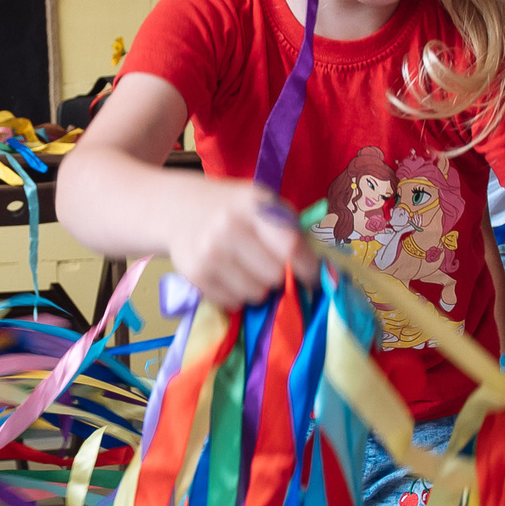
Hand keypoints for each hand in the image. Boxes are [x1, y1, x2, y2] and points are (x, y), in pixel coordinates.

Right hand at [170, 179, 307, 310]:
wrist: (181, 209)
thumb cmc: (234, 209)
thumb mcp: (265, 203)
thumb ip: (293, 230)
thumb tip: (323, 270)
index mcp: (253, 204)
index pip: (290, 246)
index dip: (308, 268)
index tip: (313, 277)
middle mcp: (228, 227)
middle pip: (274, 275)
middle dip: (280, 276)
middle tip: (271, 266)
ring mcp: (209, 252)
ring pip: (255, 293)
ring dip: (258, 287)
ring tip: (248, 269)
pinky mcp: (195, 274)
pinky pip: (233, 302)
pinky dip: (237, 294)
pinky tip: (229, 275)